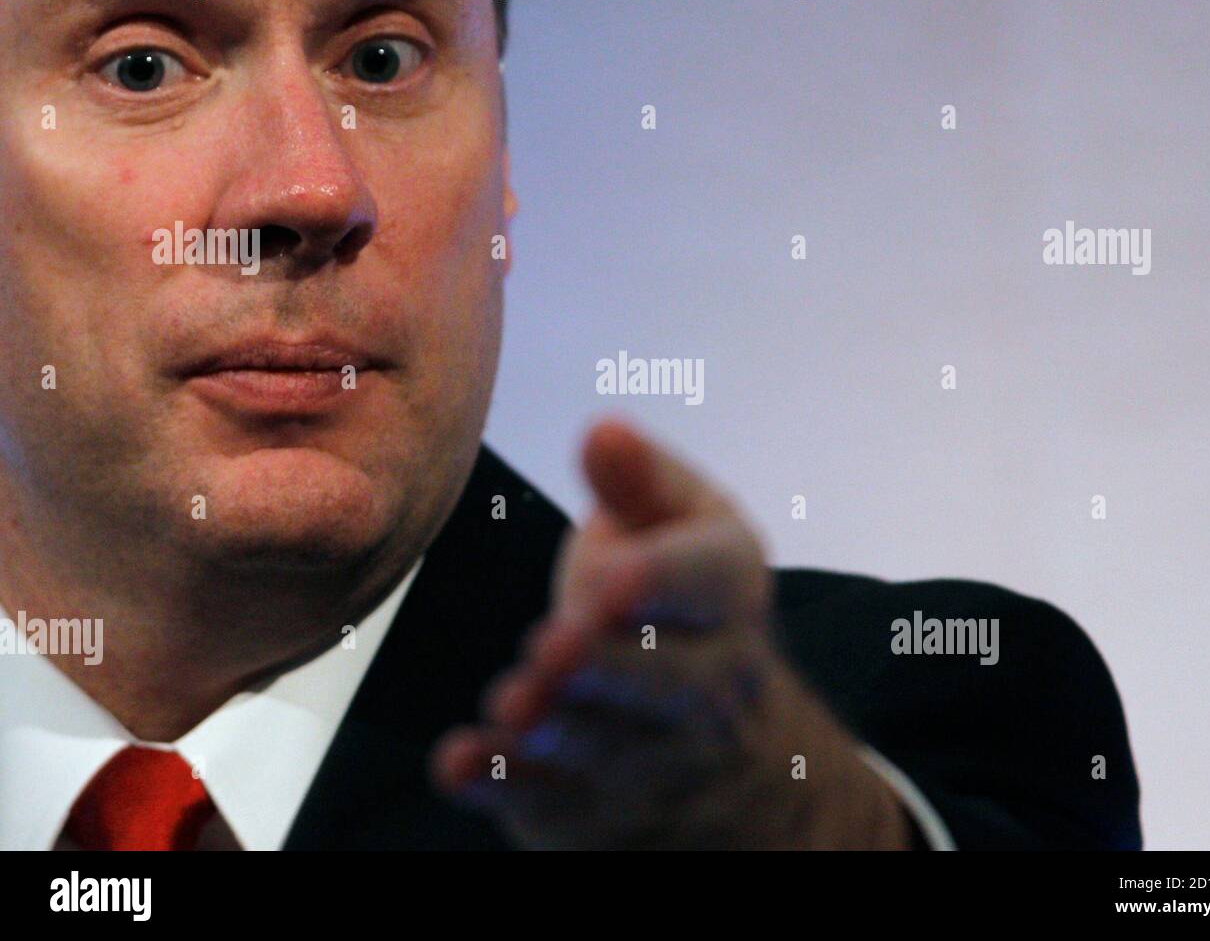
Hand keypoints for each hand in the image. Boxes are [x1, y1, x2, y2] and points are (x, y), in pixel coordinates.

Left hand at [431, 417, 912, 848]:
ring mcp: (659, 752)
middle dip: (609, 664)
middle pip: (666, 679)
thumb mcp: (677, 527)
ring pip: (608, 744)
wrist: (725, 743)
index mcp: (727, 589)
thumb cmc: (676, 606)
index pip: (711, 581)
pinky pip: (555, 801)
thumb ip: (636, 481)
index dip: (663, 580)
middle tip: (556, 645)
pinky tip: (462, 764)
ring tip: (514, 704)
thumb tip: (601, 428)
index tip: (614, 576)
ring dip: (558, 725)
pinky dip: (506, 785)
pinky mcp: (598, 803)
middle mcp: (710, 679)